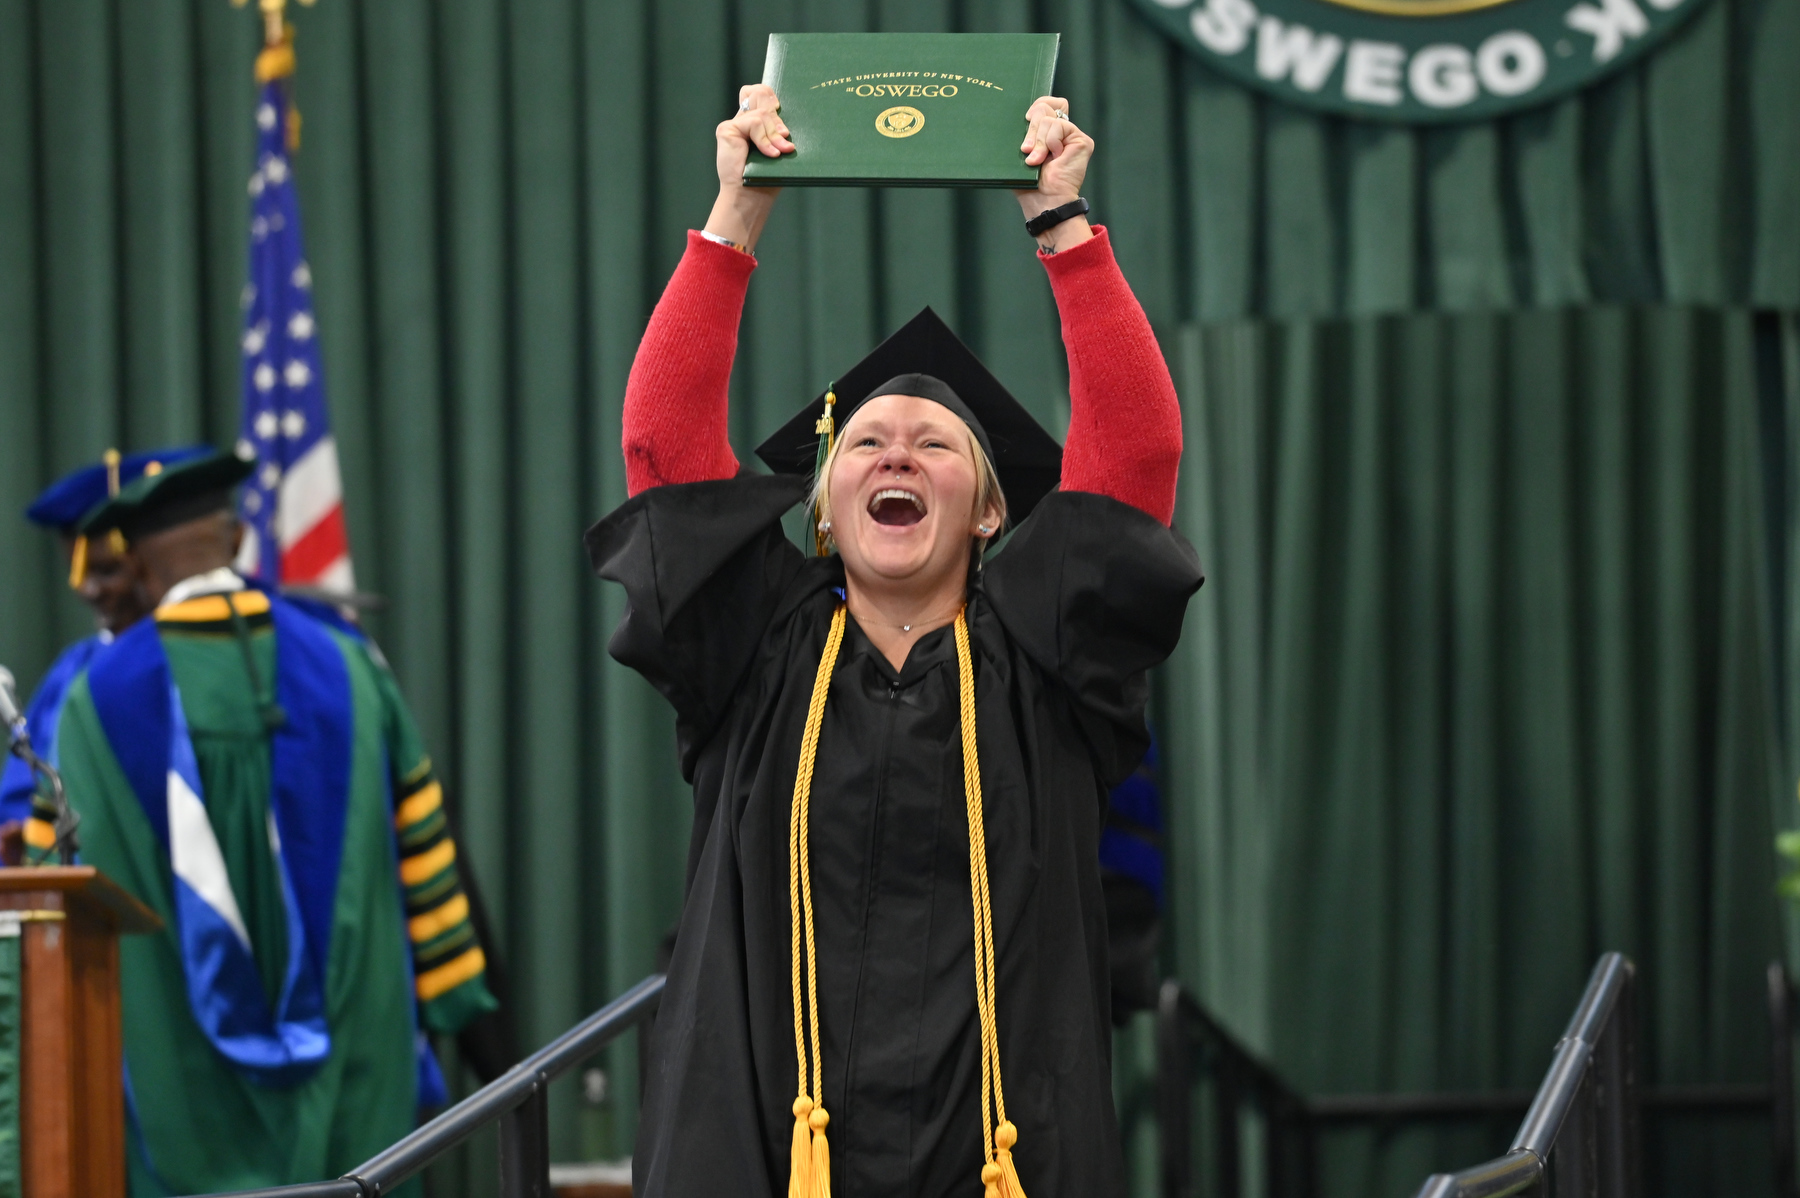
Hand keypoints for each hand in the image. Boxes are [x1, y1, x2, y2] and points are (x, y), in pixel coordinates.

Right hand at [715, 84, 793, 186]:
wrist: (750, 196)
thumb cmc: (766, 177)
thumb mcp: (777, 148)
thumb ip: (778, 130)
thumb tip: (787, 120)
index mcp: (755, 122)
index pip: (761, 93)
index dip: (772, 98)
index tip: (781, 112)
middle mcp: (743, 119)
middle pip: (761, 93)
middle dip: (777, 117)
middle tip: (784, 137)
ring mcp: (734, 124)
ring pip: (761, 113)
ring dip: (774, 134)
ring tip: (779, 151)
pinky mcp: (726, 129)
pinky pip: (753, 122)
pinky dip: (764, 139)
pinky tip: (770, 154)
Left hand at [1014, 97, 1093, 251]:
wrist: (1043, 201)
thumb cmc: (1029, 184)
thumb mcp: (1020, 153)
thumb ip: (1023, 132)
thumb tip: (1022, 115)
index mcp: (1045, 133)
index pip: (1044, 104)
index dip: (1035, 107)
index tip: (1025, 120)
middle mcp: (1060, 132)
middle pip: (1045, 106)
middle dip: (1031, 128)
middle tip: (1026, 149)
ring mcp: (1071, 135)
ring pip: (1049, 117)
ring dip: (1038, 140)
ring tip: (1036, 160)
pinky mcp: (1081, 140)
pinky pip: (1060, 125)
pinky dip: (1050, 141)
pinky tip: (1053, 157)